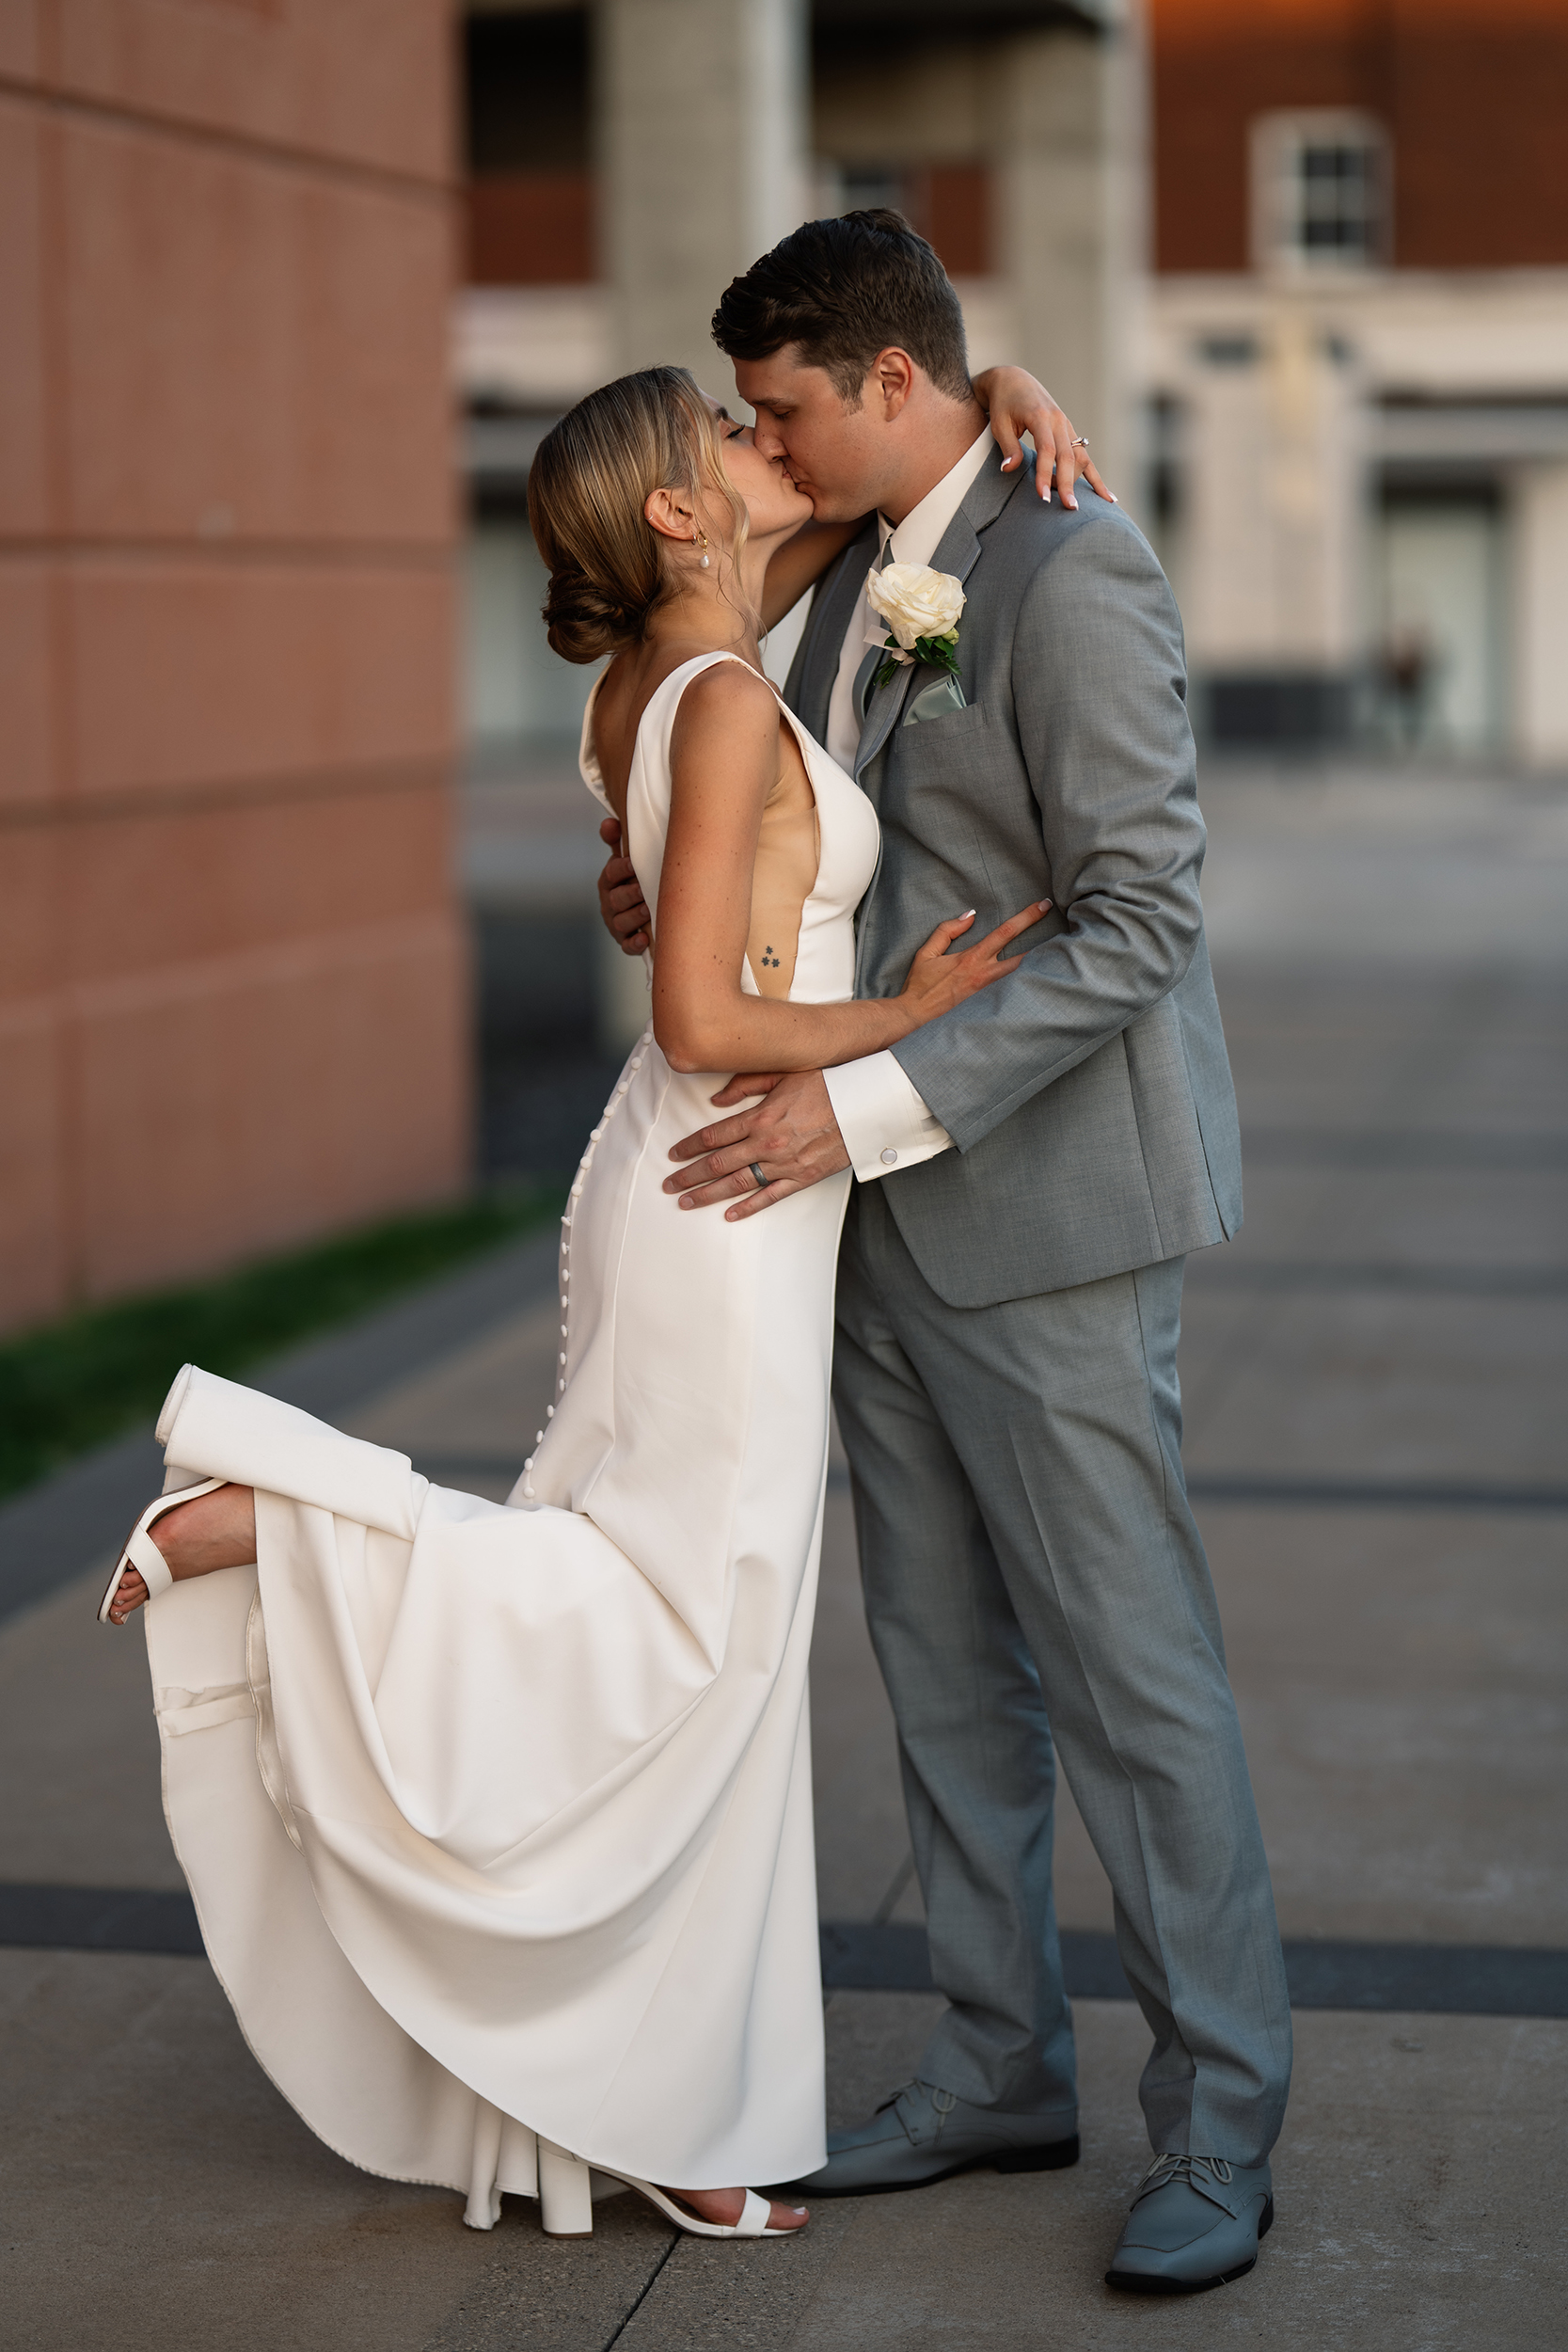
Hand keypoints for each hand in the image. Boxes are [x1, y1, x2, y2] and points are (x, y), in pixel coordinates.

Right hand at [598, 816, 650, 954]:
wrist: (645, 909)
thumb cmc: (635, 879)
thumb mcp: (626, 859)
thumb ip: (618, 841)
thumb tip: (609, 822)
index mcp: (609, 880)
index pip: (611, 873)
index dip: (620, 869)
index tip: (633, 863)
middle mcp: (609, 902)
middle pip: (615, 899)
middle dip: (629, 894)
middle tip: (643, 889)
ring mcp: (616, 923)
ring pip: (621, 922)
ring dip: (634, 916)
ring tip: (648, 910)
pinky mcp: (625, 942)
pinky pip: (628, 946)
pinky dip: (635, 944)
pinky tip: (646, 939)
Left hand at [662, 1069, 849, 1217]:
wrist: (865, 1105)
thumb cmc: (827, 1083)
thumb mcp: (783, 1073)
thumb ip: (746, 1085)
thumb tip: (716, 1100)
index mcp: (760, 1117)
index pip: (713, 1136)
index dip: (689, 1147)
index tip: (673, 1155)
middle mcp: (767, 1143)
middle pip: (718, 1163)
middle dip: (689, 1176)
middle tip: (669, 1186)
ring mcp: (784, 1164)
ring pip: (738, 1183)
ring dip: (708, 1194)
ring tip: (687, 1202)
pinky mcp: (803, 1178)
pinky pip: (770, 1197)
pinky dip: (748, 1207)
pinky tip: (729, 1214)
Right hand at [898, 902, 1049, 1020]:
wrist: (915, 1016)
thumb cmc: (920, 985)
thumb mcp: (927, 952)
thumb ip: (947, 930)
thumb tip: (970, 916)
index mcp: (972, 958)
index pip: (1005, 933)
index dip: (1026, 917)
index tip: (1042, 906)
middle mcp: (985, 974)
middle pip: (1022, 952)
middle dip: (1041, 936)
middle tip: (1058, 924)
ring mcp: (988, 990)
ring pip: (1020, 972)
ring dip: (1037, 958)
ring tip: (1053, 947)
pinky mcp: (987, 1001)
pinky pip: (1010, 985)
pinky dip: (1023, 976)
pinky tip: (1033, 971)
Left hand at [971, 366, 1117, 510]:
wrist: (1014, 381)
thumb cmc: (1003, 404)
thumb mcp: (999, 424)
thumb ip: (1008, 447)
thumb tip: (1009, 469)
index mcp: (1041, 416)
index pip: (1047, 450)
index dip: (1045, 475)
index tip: (1043, 497)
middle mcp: (1059, 421)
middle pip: (1068, 457)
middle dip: (1068, 484)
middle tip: (1069, 507)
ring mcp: (1067, 426)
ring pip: (1080, 457)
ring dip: (1079, 482)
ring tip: (1073, 504)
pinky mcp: (1070, 432)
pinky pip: (1085, 456)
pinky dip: (1095, 477)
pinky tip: (1107, 497)